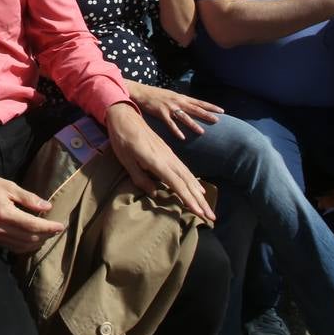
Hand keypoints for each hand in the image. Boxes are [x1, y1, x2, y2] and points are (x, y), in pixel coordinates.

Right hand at [0, 171, 62, 252]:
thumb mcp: (9, 186)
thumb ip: (29, 198)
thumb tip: (47, 206)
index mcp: (5, 213)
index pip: (33, 225)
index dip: (49, 227)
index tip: (61, 226)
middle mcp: (0, 228)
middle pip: (30, 238)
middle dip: (46, 235)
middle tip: (56, 229)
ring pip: (23, 246)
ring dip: (38, 242)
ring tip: (47, 234)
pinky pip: (13, 247)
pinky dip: (26, 246)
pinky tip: (33, 240)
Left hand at [103, 103, 214, 221]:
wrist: (126, 117)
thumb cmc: (122, 139)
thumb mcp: (126, 160)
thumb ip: (140, 178)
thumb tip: (154, 194)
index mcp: (157, 162)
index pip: (177, 184)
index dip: (188, 199)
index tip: (199, 213)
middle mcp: (168, 159)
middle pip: (187, 183)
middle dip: (200, 201)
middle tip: (212, 217)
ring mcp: (170, 155)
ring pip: (188, 176)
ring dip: (199, 194)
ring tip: (208, 208)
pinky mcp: (169, 153)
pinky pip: (184, 170)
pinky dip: (193, 182)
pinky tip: (198, 189)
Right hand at [132, 83, 223, 139]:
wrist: (141, 92)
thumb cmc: (156, 95)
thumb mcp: (171, 95)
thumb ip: (181, 101)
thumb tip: (190, 107)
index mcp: (181, 97)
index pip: (199, 102)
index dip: (210, 106)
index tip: (222, 111)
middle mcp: (177, 101)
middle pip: (195, 109)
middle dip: (206, 115)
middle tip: (217, 120)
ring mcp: (169, 107)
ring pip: (184, 117)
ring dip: (193, 124)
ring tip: (202, 132)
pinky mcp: (161, 113)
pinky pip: (170, 123)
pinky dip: (176, 130)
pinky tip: (182, 137)